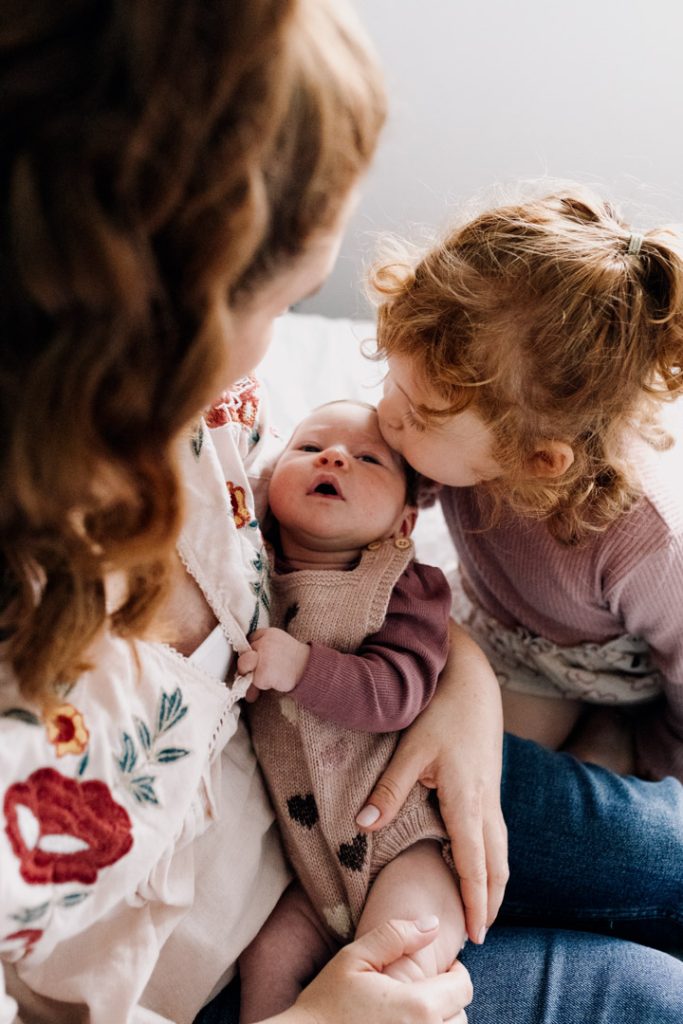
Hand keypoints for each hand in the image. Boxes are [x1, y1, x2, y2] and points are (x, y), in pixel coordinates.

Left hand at [238, 628, 310, 693]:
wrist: (310, 670)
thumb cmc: (294, 661)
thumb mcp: (278, 647)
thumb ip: (261, 652)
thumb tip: (243, 673)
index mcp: (267, 633)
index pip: (249, 642)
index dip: (253, 653)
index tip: (261, 660)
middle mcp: (263, 642)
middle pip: (244, 657)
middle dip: (248, 667)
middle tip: (267, 671)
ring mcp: (263, 656)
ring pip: (246, 670)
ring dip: (256, 677)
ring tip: (274, 675)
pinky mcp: (263, 671)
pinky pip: (256, 682)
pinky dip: (264, 686)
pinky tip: (277, 681)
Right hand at [275, 917, 471, 1023]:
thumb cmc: (326, 1002)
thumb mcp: (354, 958)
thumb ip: (396, 936)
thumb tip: (433, 923)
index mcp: (417, 1006)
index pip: (463, 988)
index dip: (455, 973)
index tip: (441, 969)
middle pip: (460, 1017)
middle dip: (447, 1000)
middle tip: (423, 990)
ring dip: (439, 1023)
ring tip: (412, 1012)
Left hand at [356, 622, 508, 944]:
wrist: (474, 683)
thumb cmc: (441, 713)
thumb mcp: (411, 750)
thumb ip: (388, 790)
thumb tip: (362, 826)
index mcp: (468, 801)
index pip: (473, 865)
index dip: (474, 901)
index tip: (475, 935)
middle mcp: (487, 805)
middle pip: (496, 867)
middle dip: (488, 903)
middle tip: (478, 937)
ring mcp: (492, 798)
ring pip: (501, 854)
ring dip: (493, 885)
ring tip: (481, 912)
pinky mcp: (490, 789)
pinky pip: (496, 837)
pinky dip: (492, 863)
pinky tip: (477, 868)